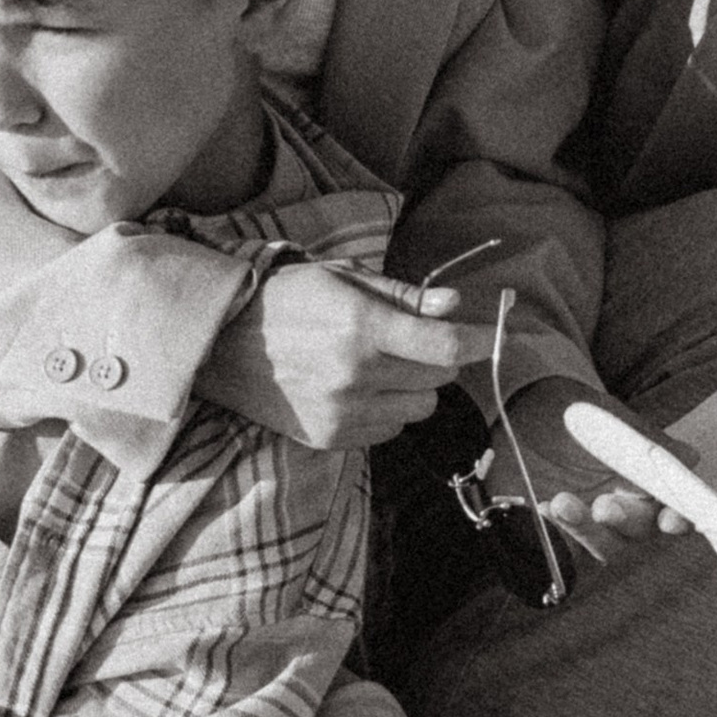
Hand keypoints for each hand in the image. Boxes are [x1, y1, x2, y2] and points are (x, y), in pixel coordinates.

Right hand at [201, 264, 494, 451]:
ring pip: (419, 408)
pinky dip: (387, 410)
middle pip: (438, 379)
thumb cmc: (287, 299)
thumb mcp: (342, 279)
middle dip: (437, 358)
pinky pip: (389, 429)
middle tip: (411, 339)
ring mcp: (342, 412)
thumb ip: (402, 295)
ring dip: (413, 387)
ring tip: (379, 365)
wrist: (222, 342)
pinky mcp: (331, 438)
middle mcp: (355, 375)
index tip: (494, 336)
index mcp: (360, 327)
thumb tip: (453, 305)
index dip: (478, 342)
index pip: (443, 347)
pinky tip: (357, 388)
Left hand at [497, 381, 689, 548]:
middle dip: (625, 522)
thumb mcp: (608, 417)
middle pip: (640, 532)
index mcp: (648, 480)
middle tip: (603, 506)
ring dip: (586, 531)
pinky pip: (565, 549)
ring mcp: (594, 523)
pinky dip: (556, 534)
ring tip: (560, 503)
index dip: (679, 518)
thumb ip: (645, 441)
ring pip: (605, 546)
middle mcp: (627, 507)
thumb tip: (689, 458)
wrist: (525, 407)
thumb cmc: (575, 410)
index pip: (674, 507)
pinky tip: (543, 509)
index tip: (670, 521)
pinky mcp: (561, 531)